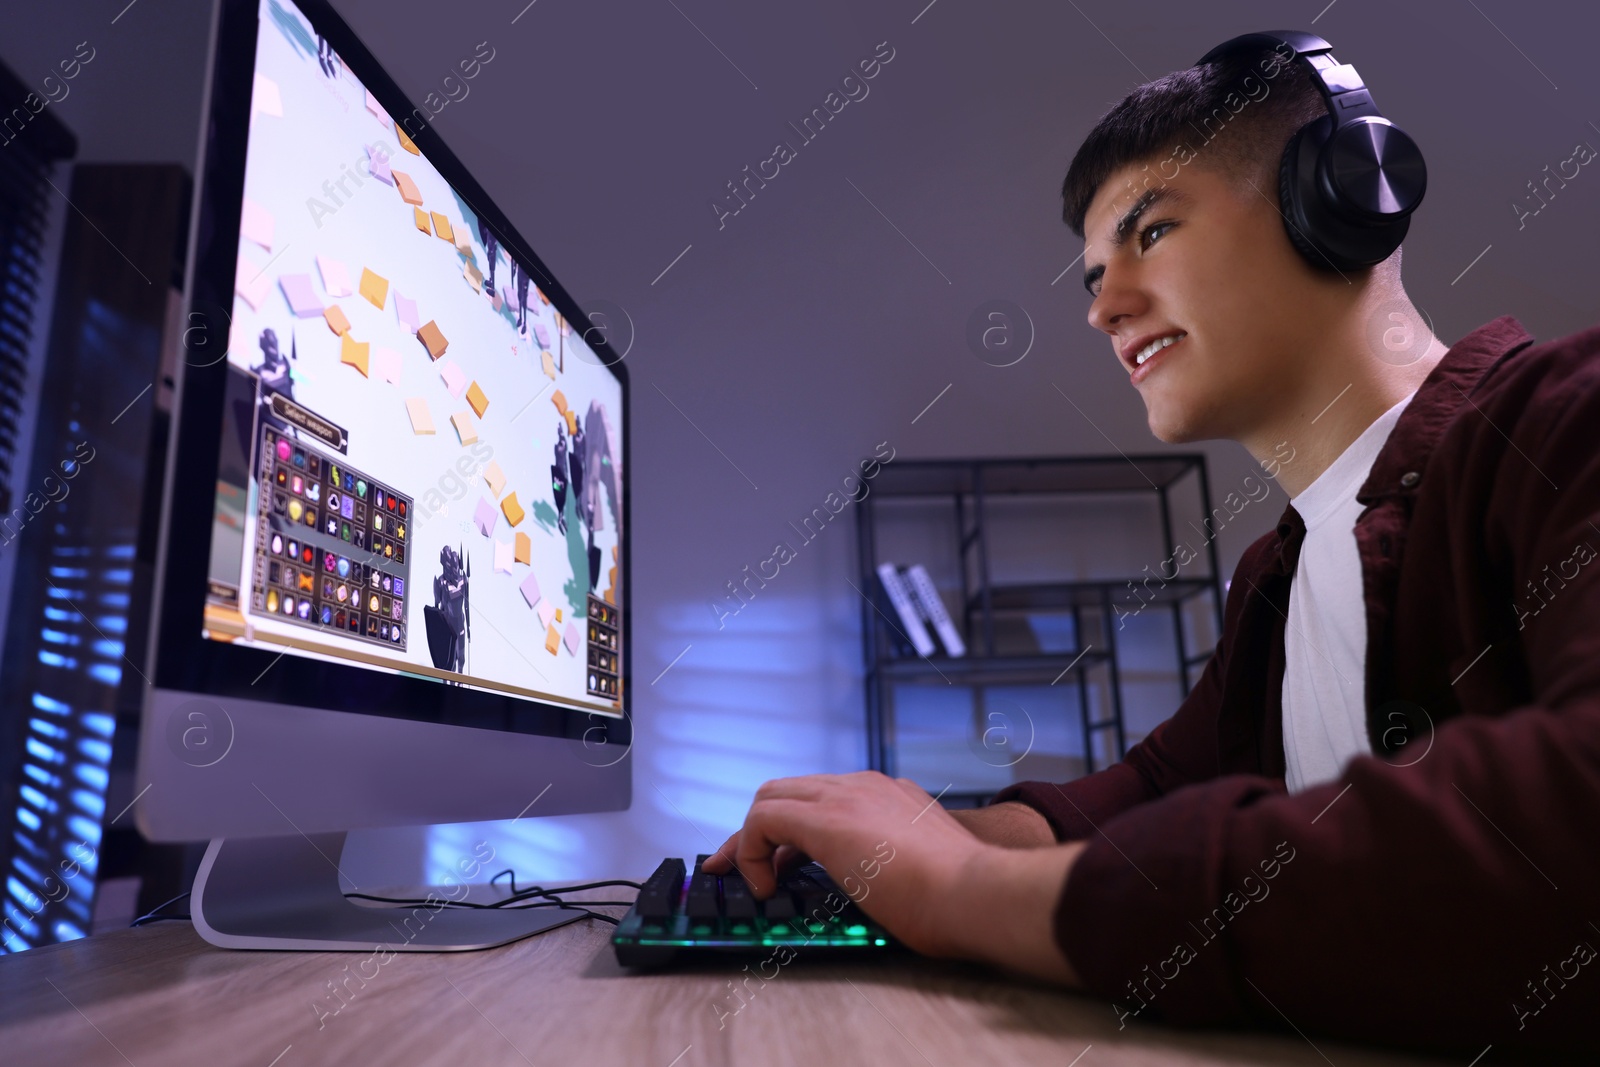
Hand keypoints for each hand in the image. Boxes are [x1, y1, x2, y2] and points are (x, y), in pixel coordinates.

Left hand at [701, 771, 1086, 984]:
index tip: (779, 866)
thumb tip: (876, 887)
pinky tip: (766, 888)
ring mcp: (846, 796)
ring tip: (749, 882)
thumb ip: (896, 861)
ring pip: (771, 797)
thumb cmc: (960, 896)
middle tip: (747, 871)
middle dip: (758, 830)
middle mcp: (864, 786)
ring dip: (751, 840)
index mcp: (889, 796)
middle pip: (787, 791)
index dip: (792, 832)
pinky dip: (751, 850)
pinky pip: (764, 818)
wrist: (976, 892)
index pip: (822, 798)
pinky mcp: (827, 819)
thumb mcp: (922, 866)